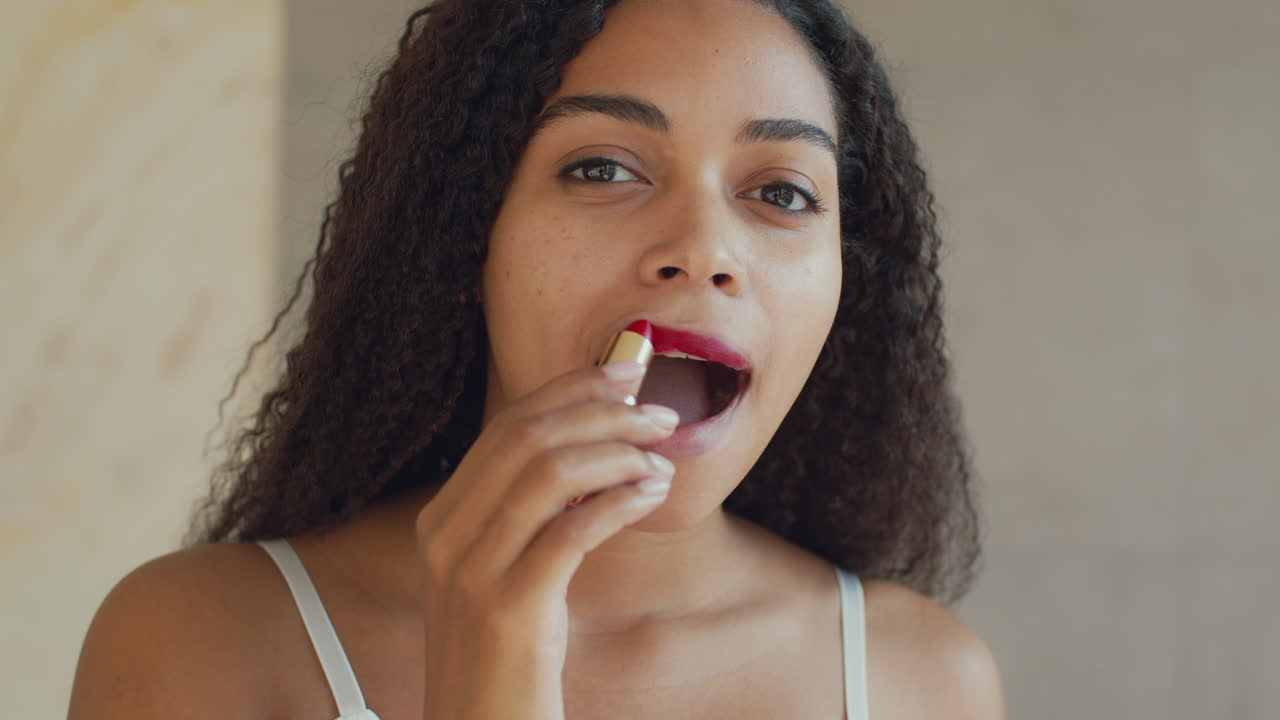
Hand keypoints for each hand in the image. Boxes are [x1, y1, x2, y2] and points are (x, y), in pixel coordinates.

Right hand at [415, 361, 676, 719]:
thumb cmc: (502, 655)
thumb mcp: (498, 573)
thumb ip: (528, 515)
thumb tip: (595, 451)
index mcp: (441, 517)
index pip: (506, 425)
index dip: (570, 389)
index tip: (624, 373)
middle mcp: (446, 535)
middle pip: (526, 437)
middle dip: (602, 412)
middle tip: (659, 413)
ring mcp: (471, 571)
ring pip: (548, 474)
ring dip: (617, 454)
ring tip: (661, 459)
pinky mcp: (507, 609)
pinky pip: (570, 532)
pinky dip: (619, 502)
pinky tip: (650, 495)